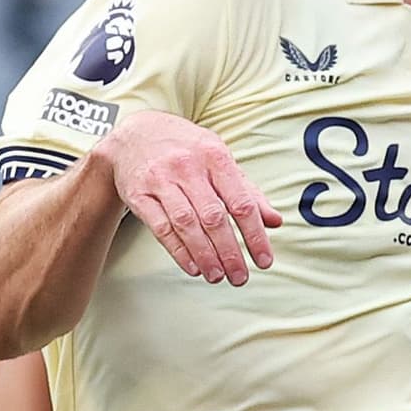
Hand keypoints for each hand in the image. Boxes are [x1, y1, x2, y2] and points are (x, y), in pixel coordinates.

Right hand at [95, 108, 277, 287]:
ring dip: (205, 255)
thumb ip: (247, 191)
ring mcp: (161, 180)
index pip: (241, 202)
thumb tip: (275, 221)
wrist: (135, 133)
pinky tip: (193, 267)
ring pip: (186, 224)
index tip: (264, 260)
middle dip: (230, 252)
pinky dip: (178, 251)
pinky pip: (161, 228)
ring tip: (218, 276)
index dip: (255, 235)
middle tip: (240, 277)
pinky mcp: (139, 195)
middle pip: (213, 217)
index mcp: (215, 156)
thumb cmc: (186, 149)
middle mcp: (187, 167)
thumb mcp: (220, 159)